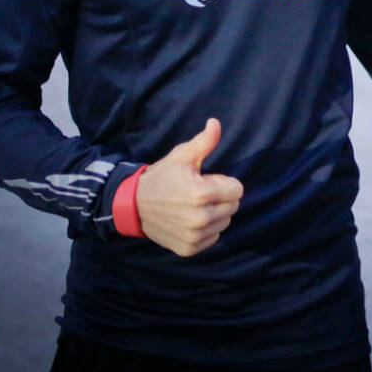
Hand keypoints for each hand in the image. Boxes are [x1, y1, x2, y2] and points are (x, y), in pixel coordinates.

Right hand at [136, 118, 243, 256]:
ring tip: (193, 206)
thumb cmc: (162, 177)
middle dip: (221, 197)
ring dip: (215, 213)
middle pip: (233, 207)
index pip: (237, 190)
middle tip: (199, 193)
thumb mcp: (182, 156)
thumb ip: (204, 142)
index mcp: (200, 194)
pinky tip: (190, 219)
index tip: (206, 180)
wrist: (134, 204)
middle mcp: (199, 218)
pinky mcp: (188, 249)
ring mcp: (193, 236)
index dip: (223, 182)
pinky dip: (206, 229)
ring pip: (224, 222)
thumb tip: (215, 123)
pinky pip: (213, 237)